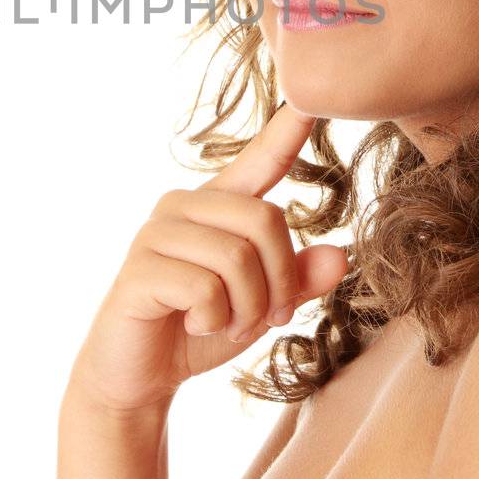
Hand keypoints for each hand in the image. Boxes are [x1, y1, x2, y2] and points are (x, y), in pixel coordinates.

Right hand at [67, 103, 352, 418]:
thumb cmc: (200, 330)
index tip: (311, 103)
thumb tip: (340, 256)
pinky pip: (204, 288)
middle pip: (265, 220)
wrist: (138, 375)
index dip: (286, 132)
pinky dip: (214, 320)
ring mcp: (157, 233)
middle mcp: (184, 207)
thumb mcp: (260, 307)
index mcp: (217, 206)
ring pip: (238, 257)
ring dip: (248, 309)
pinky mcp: (140, 268)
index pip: (260, 161)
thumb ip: (297, 280)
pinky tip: (195, 326)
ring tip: (229, 325)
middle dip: (280, 282)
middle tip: (267, 318)